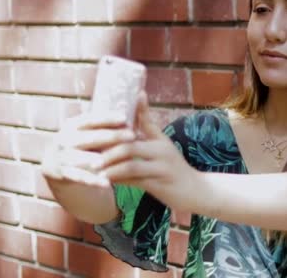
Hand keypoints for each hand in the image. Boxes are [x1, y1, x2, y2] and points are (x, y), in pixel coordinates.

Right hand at [40, 110, 135, 186]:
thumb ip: (106, 123)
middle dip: (112, 136)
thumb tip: (127, 107)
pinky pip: (79, 177)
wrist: (55, 162)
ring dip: (100, 159)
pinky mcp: (63, 173)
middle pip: (90, 137)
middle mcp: (64, 139)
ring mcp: (62, 156)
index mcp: (72, 125)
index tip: (125, 118)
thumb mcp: (88, 131)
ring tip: (118, 160)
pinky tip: (107, 183)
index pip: (90, 119)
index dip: (107, 118)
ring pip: (82, 158)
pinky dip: (93, 180)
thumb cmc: (82, 142)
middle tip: (132, 136)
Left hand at [97, 92, 199, 211]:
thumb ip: (146, 142)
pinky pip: (134, 181)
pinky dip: (119, 180)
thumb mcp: (164, 152)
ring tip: (94, 169)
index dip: (138, 108)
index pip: (146, 120)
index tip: (129, 95)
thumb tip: (124, 133)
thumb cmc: (176, 171)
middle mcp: (162, 150)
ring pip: (131, 165)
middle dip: (107, 149)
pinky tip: (106, 181)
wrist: (196, 191)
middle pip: (130, 145)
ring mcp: (162, 167)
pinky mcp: (160, 184)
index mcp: (161, 141)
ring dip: (110, 167)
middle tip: (90, 151)